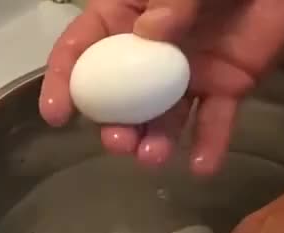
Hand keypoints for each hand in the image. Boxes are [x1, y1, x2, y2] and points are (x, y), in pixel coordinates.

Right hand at [39, 0, 283, 174]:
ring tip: (152, 157)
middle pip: (118, 96)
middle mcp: (148, 53)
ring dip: (154, 141)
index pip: (80, 49)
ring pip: (162, 117)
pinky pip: (215, 122)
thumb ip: (172, 0)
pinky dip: (210, 146)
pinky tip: (202, 166)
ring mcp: (186, 75)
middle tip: (119, 142)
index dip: (61, 80)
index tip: (57, 113)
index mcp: (124, 16)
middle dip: (114, 125)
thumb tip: (151, 32)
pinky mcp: (226, 88)